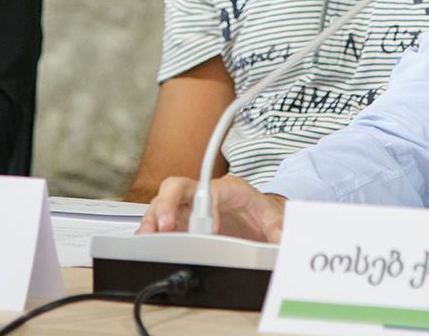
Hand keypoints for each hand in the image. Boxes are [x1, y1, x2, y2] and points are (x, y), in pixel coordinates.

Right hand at [138, 173, 286, 241]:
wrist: (257, 215)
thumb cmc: (261, 212)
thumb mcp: (275, 217)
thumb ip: (279, 228)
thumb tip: (281, 239)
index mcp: (229, 188)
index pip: (212, 190)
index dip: (207, 208)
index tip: (208, 229)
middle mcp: (204, 193)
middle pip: (177, 188)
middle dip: (168, 205)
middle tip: (164, 226)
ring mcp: (188, 206)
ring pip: (163, 202)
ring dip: (153, 219)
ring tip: (147, 236)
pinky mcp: (180, 220)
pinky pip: (160, 220)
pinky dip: (151, 230)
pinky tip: (147, 241)